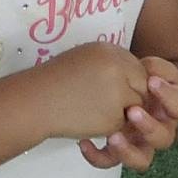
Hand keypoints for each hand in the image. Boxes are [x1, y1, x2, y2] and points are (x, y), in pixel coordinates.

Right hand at [19, 40, 148, 144]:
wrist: (35, 102)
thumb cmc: (55, 79)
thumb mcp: (85, 57)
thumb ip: (113, 64)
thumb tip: (140, 79)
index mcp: (110, 50)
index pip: (138, 68)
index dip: (127, 81)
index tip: (108, 87)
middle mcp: (118, 69)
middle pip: (141, 87)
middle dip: (128, 97)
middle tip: (101, 100)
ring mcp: (118, 94)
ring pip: (136, 108)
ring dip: (120, 112)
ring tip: (92, 106)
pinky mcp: (113, 119)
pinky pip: (122, 125)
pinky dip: (109, 126)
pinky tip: (88, 118)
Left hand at [79, 56, 177, 172]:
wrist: (126, 86)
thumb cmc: (142, 77)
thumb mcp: (152, 68)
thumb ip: (155, 67)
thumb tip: (150, 69)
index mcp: (171, 111)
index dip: (168, 96)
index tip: (151, 81)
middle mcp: (159, 131)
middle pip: (163, 139)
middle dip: (148, 126)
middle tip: (133, 111)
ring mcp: (140, 143)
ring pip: (142, 160)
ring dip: (128, 150)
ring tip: (113, 137)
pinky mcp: (120, 149)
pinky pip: (110, 160)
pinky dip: (97, 156)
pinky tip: (85, 142)